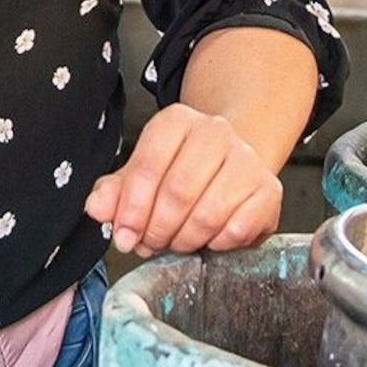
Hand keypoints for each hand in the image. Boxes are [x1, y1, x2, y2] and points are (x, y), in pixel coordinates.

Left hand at [85, 103, 281, 258]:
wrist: (230, 164)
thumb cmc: (180, 171)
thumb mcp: (142, 175)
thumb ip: (115, 192)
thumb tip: (97, 208)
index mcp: (177, 121)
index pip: (148, 166)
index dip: (132, 209)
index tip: (123, 236)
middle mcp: (215, 132)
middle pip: (179, 192)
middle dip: (157, 229)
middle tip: (149, 244)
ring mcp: (246, 159)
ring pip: (208, 213)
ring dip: (185, 240)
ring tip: (175, 243)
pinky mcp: (269, 189)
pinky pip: (237, 229)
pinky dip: (216, 244)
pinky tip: (207, 240)